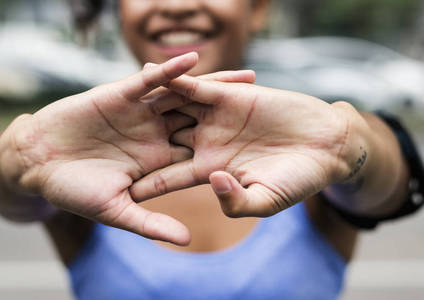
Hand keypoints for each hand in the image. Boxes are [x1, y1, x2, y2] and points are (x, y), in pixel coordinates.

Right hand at [0, 52, 256, 244]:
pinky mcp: (120, 95)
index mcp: (159, 162)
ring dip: (215, 86)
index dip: (234, 153)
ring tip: (249, 78)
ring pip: (185, 96)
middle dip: (236, 115)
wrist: (38, 162)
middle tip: (272, 109)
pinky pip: (150, 81)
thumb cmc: (74, 191)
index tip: (265, 152)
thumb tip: (188, 239)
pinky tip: (194, 62)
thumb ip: (152, 223)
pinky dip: (170, 72)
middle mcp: (156, 135)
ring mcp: (141, 114)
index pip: (203, 154)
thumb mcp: (116, 210)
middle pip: (205, 121)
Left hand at [131, 76, 367, 217]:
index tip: (113, 190)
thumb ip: (236, 202)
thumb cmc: (298, 180)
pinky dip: (172, 79)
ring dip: (143, 106)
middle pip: (160, 141)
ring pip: (170, 109)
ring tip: (111, 102)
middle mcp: (206, 143)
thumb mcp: (266, 201)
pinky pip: (193, 85)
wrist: (325, 145)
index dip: (143, 184)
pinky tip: (146, 73)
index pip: (168, 179)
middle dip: (131, 142)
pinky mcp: (227, 95)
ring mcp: (214, 118)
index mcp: (210, 171)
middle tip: (98, 142)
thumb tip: (214, 182)